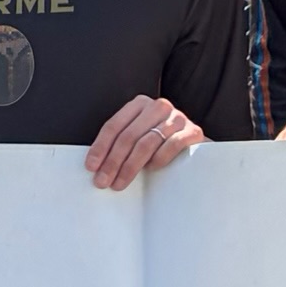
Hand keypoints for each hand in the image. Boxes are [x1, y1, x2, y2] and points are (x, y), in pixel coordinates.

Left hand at [85, 95, 202, 188]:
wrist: (194, 143)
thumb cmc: (160, 142)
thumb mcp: (138, 136)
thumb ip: (121, 143)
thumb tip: (96, 165)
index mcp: (139, 104)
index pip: (114, 126)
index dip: (100, 147)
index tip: (91, 167)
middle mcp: (158, 106)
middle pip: (128, 136)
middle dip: (112, 162)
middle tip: (103, 181)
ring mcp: (177, 117)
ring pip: (146, 143)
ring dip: (130, 167)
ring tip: (120, 182)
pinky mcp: (193, 131)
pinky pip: (171, 146)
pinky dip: (158, 160)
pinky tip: (150, 170)